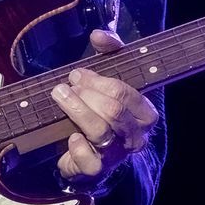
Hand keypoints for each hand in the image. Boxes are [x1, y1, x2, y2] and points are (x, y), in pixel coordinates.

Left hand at [50, 28, 157, 184]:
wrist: (94, 155)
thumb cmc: (103, 110)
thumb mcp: (110, 77)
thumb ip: (110, 52)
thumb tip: (99, 34)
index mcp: (144, 112)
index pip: (125, 92)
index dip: (98, 81)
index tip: (77, 74)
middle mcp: (135, 135)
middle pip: (113, 109)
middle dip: (87, 93)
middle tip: (66, 85)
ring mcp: (117, 154)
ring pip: (100, 130)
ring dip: (77, 109)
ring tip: (59, 95)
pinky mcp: (97, 170)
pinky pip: (90, 160)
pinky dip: (78, 147)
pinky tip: (70, 136)